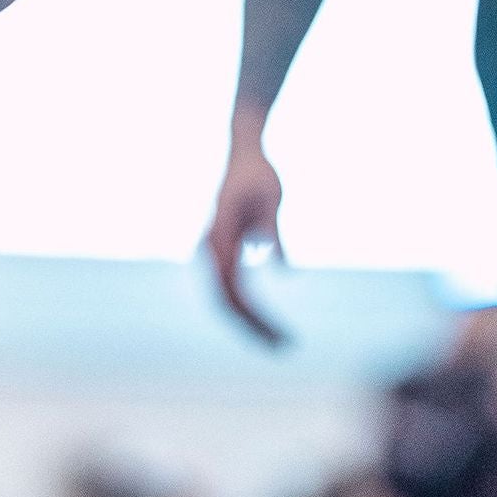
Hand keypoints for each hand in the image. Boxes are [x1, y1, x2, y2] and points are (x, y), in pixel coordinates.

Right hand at [205, 127, 287, 344]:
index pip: (231, 289)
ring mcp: (214, 248)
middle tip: (284, 347)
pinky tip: (265, 320)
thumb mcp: (271, 197)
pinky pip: (230, 287)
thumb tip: (281, 269)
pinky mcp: (223, 249)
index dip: (253, 317)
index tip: (280, 334)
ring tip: (278, 341)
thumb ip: (271, 228)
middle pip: (225, 300)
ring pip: (225, 296)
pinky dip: (247, 308)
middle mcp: (211, 245)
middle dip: (252, 327)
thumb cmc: (259, 172)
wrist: (244, 149)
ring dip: (249, 321)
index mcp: (219, 234)